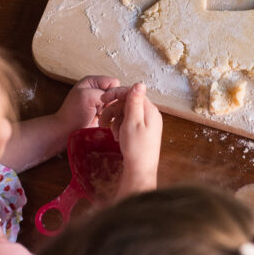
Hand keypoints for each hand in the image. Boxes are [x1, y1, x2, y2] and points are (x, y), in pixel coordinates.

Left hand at [54, 75, 119, 133]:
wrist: (67, 131)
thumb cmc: (73, 113)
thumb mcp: (87, 96)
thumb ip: (104, 92)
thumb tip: (118, 97)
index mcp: (93, 81)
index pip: (114, 82)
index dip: (112, 92)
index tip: (102, 101)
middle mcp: (98, 90)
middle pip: (117, 93)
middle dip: (111, 102)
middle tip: (99, 109)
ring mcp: (101, 102)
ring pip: (117, 103)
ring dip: (111, 110)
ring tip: (99, 115)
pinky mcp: (104, 113)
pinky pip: (115, 112)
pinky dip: (111, 117)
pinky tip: (102, 120)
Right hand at [99, 83, 161, 197]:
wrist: (140, 171)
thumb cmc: (136, 148)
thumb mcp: (132, 122)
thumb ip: (135, 102)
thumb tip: (140, 83)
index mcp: (150, 110)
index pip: (132, 93)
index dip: (116, 94)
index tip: (103, 99)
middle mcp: (151, 115)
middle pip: (128, 103)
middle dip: (114, 110)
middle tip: (102, 120)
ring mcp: (148, 123)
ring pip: (127, 113)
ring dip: (116, 120)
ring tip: (111, 131)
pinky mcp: (143, 131)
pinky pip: (129, 122)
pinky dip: (120, 126)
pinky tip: (117, 136)